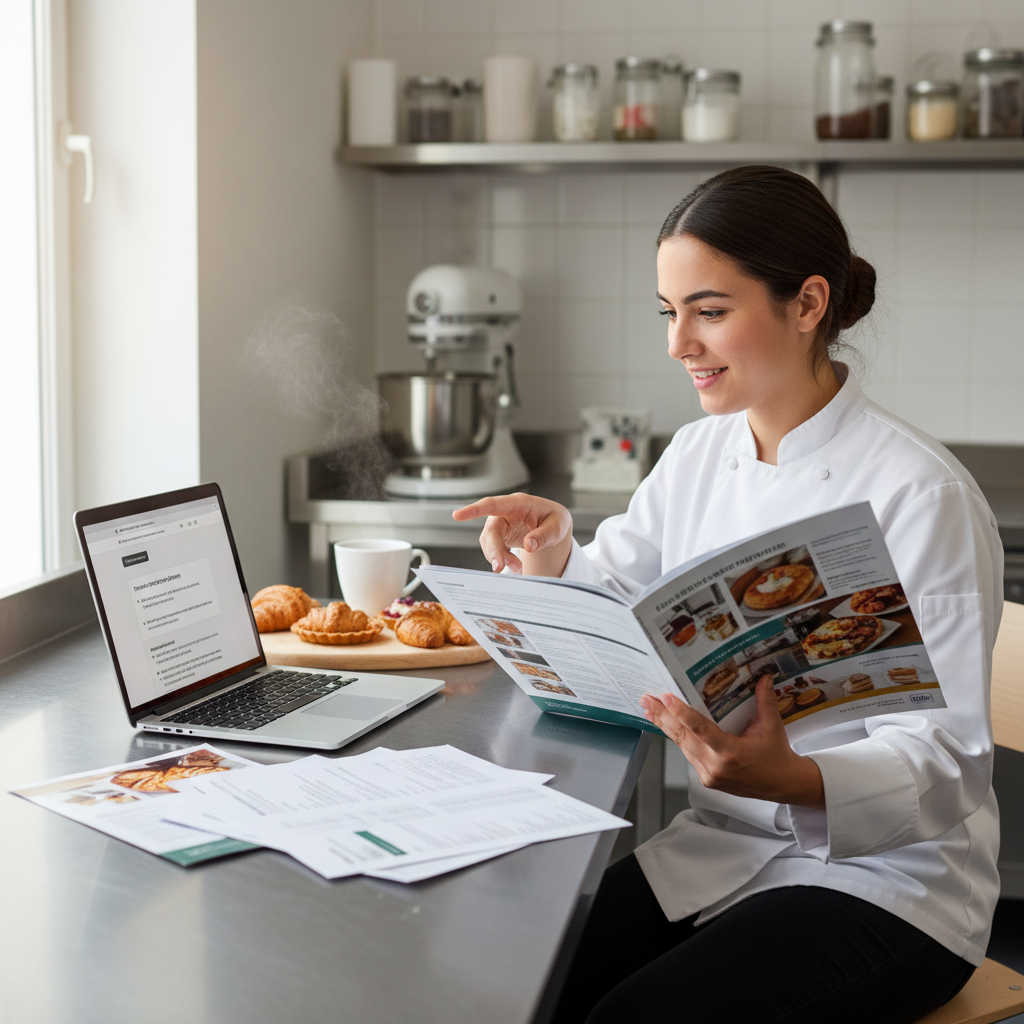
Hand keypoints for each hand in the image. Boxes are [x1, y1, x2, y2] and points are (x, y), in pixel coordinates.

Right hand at [452, 493, 572, 576]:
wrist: (553, 525)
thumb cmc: (555, 520)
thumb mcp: (558, 525)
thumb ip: (545, 535)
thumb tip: (529, 545)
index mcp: (519, 503)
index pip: (493, 504)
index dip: (474, 510)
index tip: (457, 516)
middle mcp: (505, 512)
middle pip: (491, 531)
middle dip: (493, 550)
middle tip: (499, 568)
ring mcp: (501, 524)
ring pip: (489, 543)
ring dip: (500, 557)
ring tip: (518, 566)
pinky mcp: (500, 536)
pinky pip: (493, 549)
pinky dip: (502, 560)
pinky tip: (515, 565)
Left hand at [639, 674, 824, 808]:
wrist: (784, 784)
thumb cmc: (777, 756)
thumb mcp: (772, 726)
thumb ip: (764, 700)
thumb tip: (763, 676)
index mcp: (731, 753)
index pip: (700, 729)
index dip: (680, 712)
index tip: (665, 698)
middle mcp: (715, 766)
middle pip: (683, 736)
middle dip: (663, 716)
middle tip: (647, 698)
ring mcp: (709, 775)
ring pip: (682, 746)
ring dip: (665, 726)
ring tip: (650, 709)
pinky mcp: (707, 779)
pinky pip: (688, 754)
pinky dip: (678, 738)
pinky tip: (667, 725)